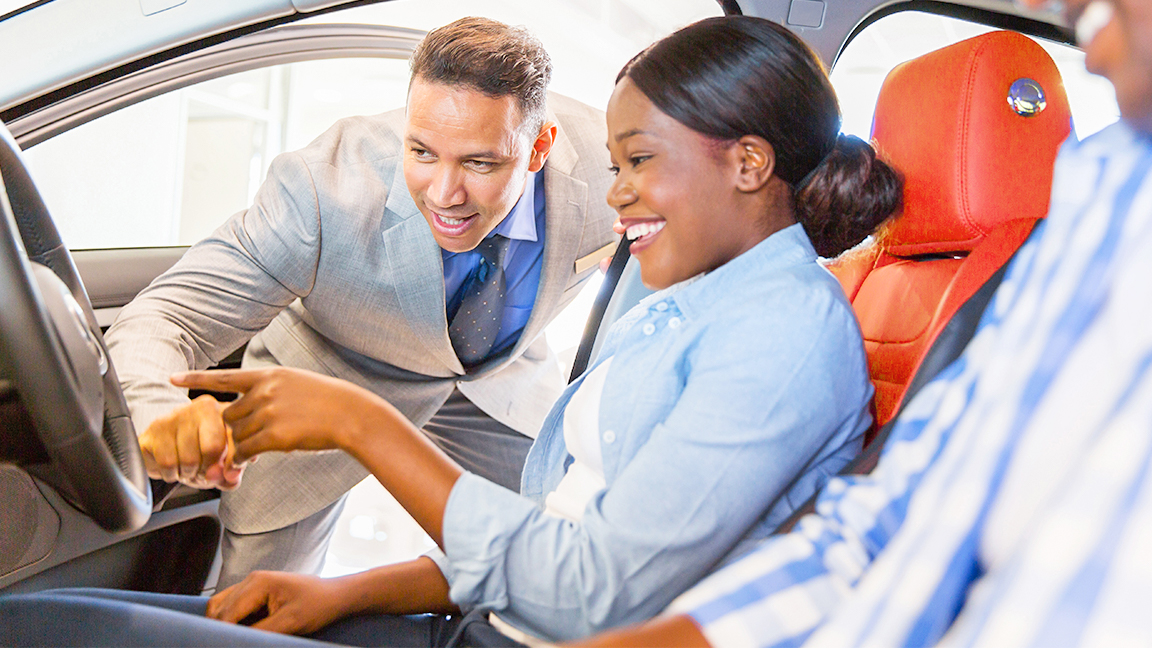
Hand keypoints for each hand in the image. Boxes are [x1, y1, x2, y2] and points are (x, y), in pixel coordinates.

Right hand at [138, 395, 244, 489]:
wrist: (164, 446)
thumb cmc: (199, 451)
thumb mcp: (224, 461)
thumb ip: (235, 470)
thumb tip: (232, 477)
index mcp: (226, 412)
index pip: (236, 440)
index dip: (232, 464)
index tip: (228, 474)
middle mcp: (202, 408)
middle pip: (212, 449)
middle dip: (208, 470)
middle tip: (202, 472)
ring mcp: (176, 415)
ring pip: (189, 459)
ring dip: (188, 474)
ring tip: (187, 468)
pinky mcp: (155, 428)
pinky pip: (167, 463)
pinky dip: (171, 474)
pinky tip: (173, 467)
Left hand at [171, 367, 398, 462]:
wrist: (351, 415)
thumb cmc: (330, 402)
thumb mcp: (298, 384)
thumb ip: (271, 392)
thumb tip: (250, 407)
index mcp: (269, 376)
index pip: (224, 376)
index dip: (196, 379)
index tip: (172, 378)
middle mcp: (264, 392)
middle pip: (229, 414)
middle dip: (233, 429)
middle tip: (248, 439)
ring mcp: (267, 413)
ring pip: (236, 434)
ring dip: (241, 445)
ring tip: (259, 449)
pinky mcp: (273, 436)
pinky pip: (244, 450)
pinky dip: (242, 458)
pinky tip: (251, 459)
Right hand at [206, 570, 351, 635]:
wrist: (335, 596)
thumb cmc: (317, 605)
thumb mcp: (290, 623)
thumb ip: (260, 633)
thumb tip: (237, 642)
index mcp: (258, 583)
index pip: (227, 613)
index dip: (223, 634)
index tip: (224, 646)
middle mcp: (251, 580)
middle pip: (219, 609)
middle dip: (221, 629)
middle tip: (226, 644)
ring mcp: (252, 584)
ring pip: (221, 607)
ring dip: (224, 624)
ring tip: (234, 640)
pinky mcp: (256, 592)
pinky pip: (233, 607)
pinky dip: (232, 621)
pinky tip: (242, 633)